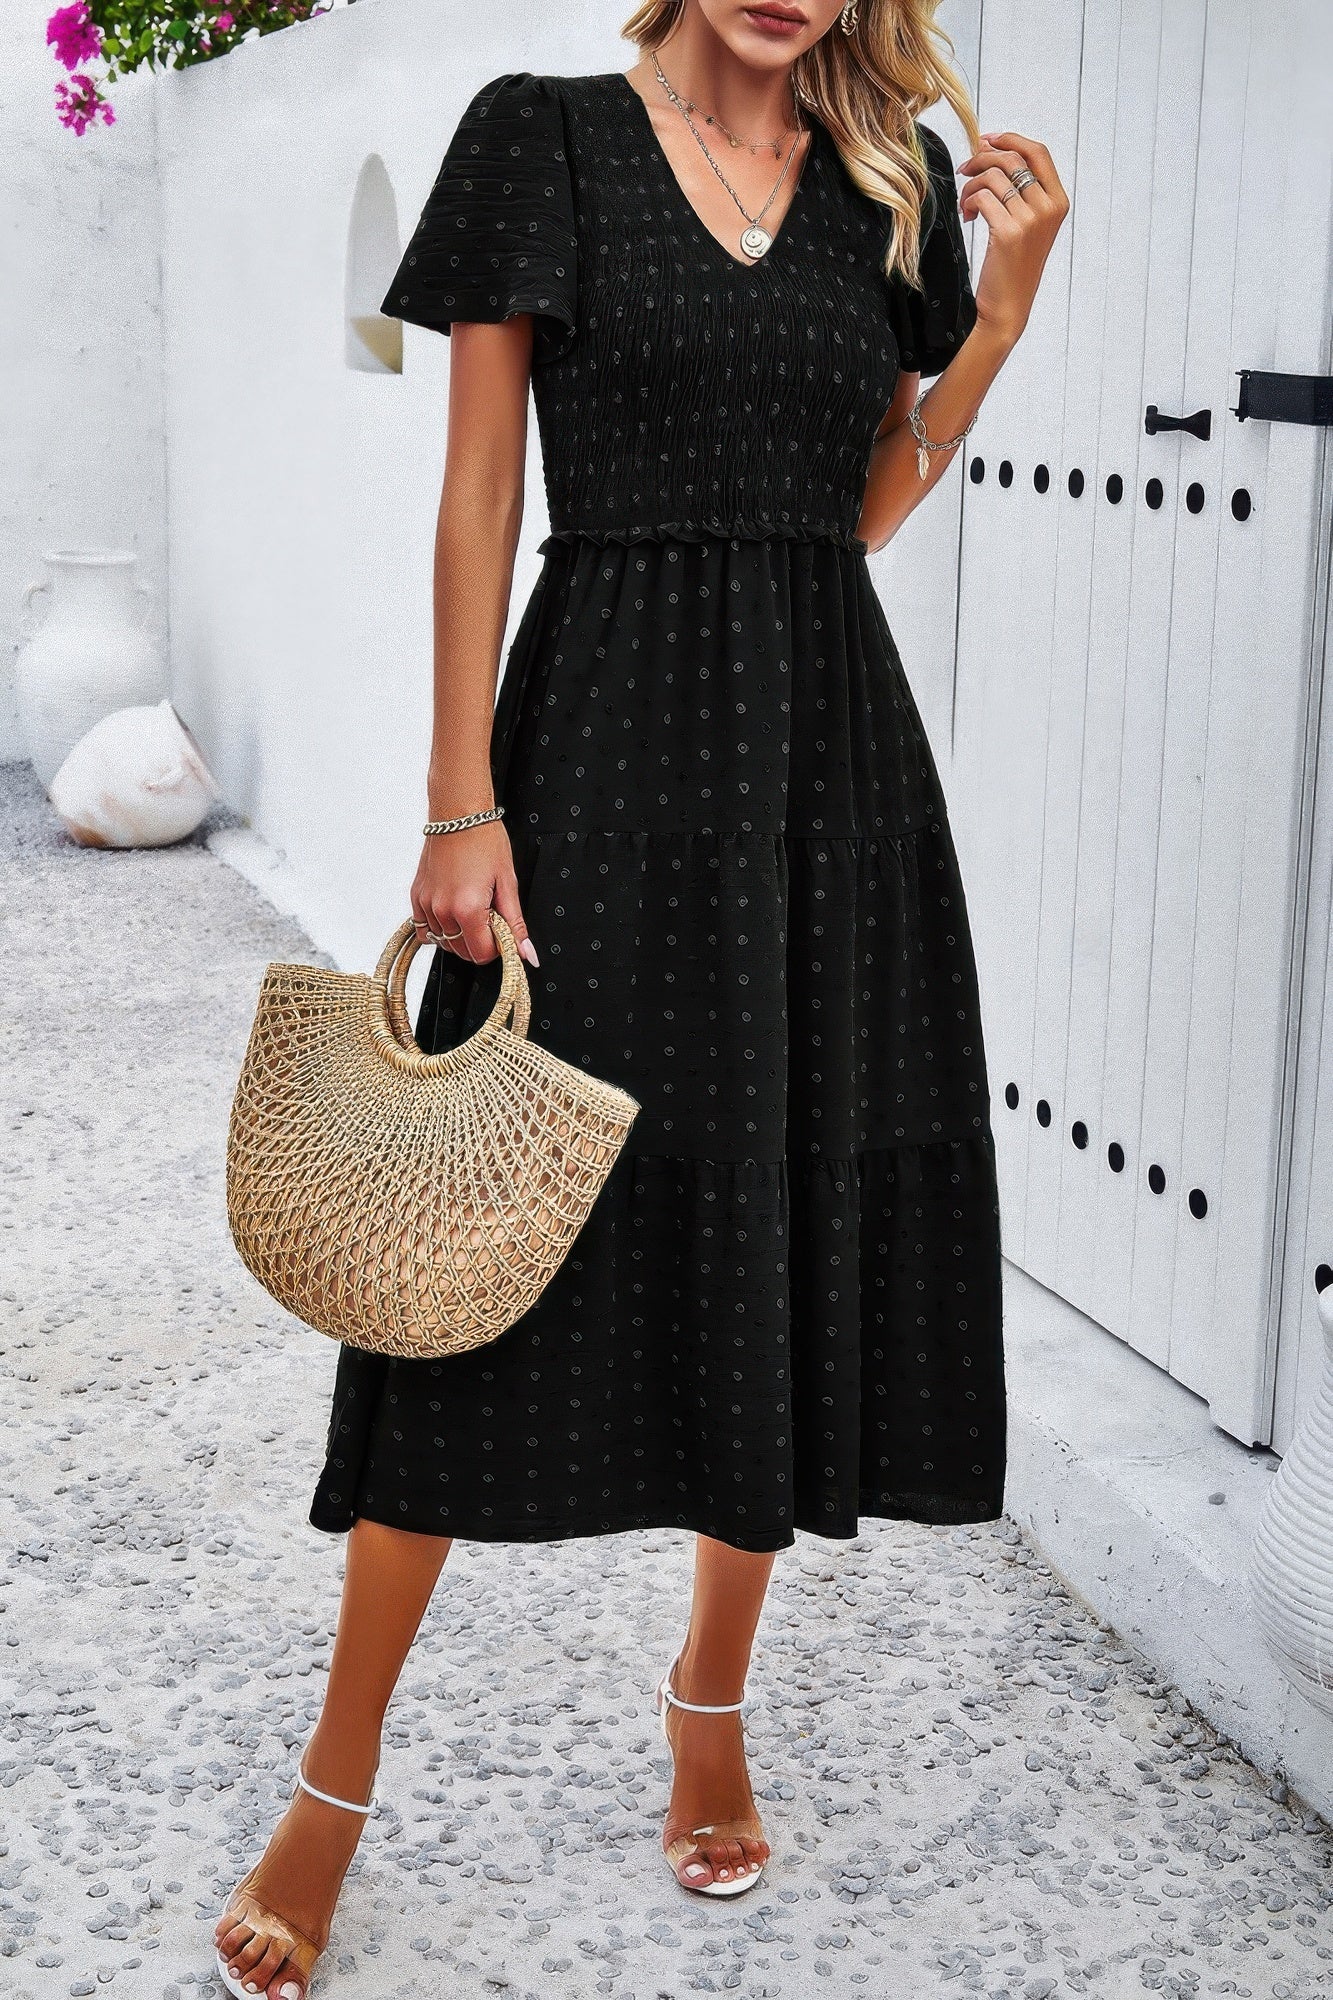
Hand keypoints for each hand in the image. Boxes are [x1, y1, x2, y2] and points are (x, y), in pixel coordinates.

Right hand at [410, 821, 538, 967]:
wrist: (459, 814)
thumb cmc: (485, 840)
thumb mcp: (508, 882)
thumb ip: (515, 923)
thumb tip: (526, 953)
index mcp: (468, 909)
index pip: (481, 954)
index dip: (497, 948)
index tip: (502, 933)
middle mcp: (443, 911)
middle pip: (462, 952)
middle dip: (479, 942)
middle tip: (489, 916)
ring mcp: (427, 905)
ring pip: (444, 942)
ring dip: (460, 934)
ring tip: (471, 908)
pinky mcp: (417, 896)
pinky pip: (425, 929)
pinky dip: (439, 928)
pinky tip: (452, 912)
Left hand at [957, 131, 1068, 349]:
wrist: (1009, 306)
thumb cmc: (1013, 265)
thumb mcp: (1027, 223)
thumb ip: (1020, 189)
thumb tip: (991, 148)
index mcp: (1058, 201)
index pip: (1038, 152)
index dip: (1010, 140)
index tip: (986, 141)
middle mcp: (1049, 208)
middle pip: (1012, 159)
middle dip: (982, 159)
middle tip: (964, 170)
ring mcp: (1031, 220)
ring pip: (993, 177)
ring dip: (971, 185)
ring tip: (966, 203)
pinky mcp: (1009, 233)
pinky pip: (982, 197)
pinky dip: (968, 202)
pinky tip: (968, 216)